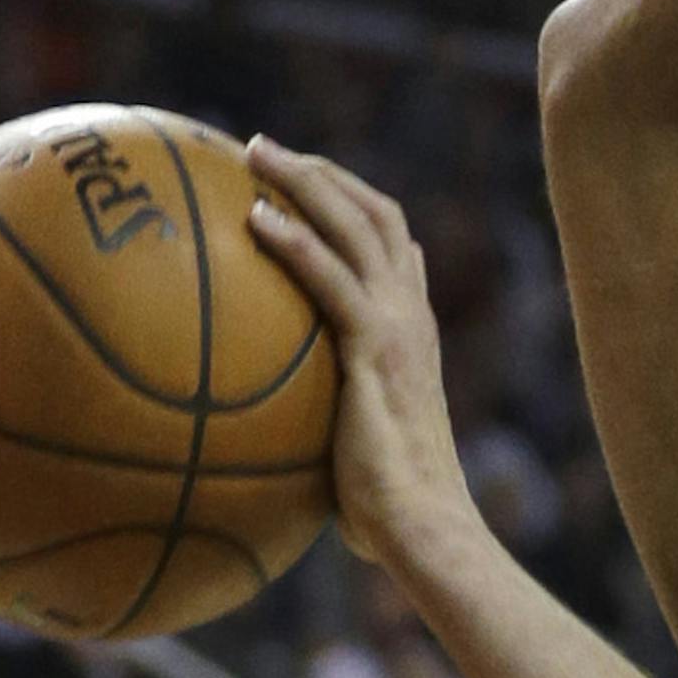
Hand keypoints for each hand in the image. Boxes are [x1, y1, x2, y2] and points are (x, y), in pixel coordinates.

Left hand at [246, 138, 470, 573]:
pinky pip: (330, 277)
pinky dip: (294, 239)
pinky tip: (255, 218)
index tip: (304, 185)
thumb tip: (263, 438)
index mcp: (413, 333)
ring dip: (304, 179)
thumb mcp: (353, 449)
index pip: (393, 247)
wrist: (423, 526)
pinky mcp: (377, 348)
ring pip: (356, 225)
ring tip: (254, 153)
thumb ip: (322, 419)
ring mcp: (400, 327)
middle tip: (265, 151)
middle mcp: (414, 316)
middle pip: (375, 215)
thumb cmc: (386, 512)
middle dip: (321, 172)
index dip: (350, 205)